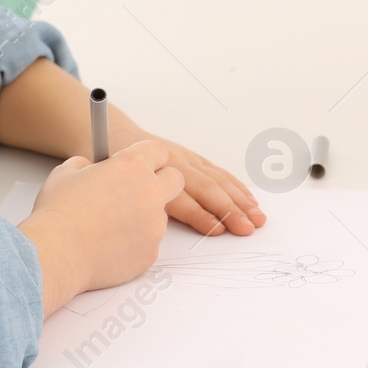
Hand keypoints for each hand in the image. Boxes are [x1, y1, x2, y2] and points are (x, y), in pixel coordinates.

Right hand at [17, 138, 184, 315]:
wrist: (57, 254)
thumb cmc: (59, 213)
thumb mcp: (66, 172)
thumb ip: (87, 165)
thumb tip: (91, 169)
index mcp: (132, 166)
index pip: (158, 151)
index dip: (147, 157)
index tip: (139, 163)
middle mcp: (151, 193)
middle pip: (175, 179)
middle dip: (161, 181)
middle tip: (136, 190)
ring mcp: (154, 226)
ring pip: (160, 214)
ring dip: (144, 215)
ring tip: (110, 225)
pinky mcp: (151, 253)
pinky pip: (149, 242)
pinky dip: (135, 242)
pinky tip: (108, 244)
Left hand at [112, 122, 266, 237]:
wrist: (115, 137)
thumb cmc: (111, 169)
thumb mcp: (112, 186)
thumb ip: (133, 205)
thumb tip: (150, 227)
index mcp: (153, 172)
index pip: (182, 197)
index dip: (200, 215)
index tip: (218, 231)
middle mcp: (173, 163)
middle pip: (205, 188)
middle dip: (229, 209)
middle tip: (247, 228)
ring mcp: (186, 159)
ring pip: (216, 180)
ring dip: (239, 199)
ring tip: (256, 218)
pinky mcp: (193, 158)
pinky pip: (217, 173)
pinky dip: (235, 186)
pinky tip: (248, 199)